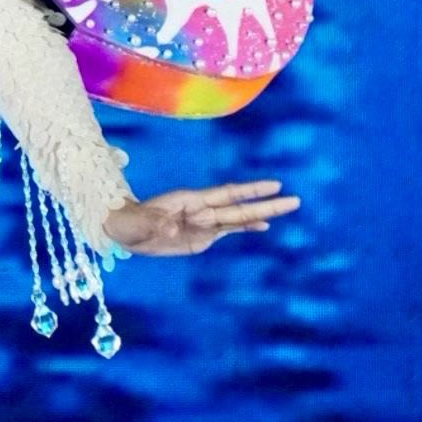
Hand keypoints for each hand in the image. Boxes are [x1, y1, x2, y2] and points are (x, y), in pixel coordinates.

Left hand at [104, 179, 299, 256]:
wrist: (126, 230)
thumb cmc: (130, 222)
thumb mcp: (139, 223)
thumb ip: (156, 224)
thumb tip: (171, 230)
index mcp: (190, 201)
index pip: (227, 194)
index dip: (250, 190)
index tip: (274, 185)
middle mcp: (202, 209)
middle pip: (240, 207)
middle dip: (267, 204)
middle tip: (295, 200)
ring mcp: (203, 223)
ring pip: (239, 218)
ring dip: (262, 214)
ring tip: (287, 209)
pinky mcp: (201, 236)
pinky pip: (228, 231)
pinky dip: (247, 228)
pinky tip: (264, 227)